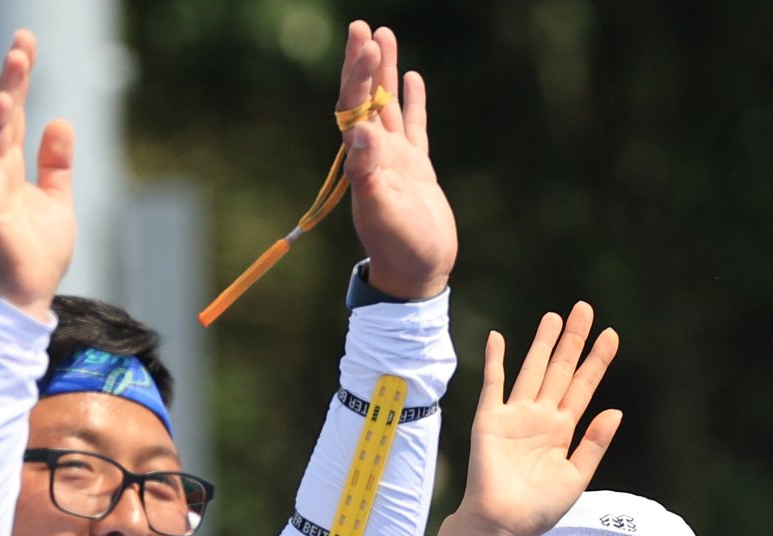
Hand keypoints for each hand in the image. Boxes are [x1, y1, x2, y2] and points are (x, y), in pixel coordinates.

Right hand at [0, 30, 75, 320]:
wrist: (25, 297)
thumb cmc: (36, 253)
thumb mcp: (57, 200)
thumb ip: (55, 164)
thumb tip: (59, 121)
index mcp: (7, 167)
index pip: (14, 114)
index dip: (20, 80)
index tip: (26, 45)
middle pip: (2, 114)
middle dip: (12, 77)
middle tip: (23, 41)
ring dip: (3, 96)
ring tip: (16, 63)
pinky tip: (2, 109)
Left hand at [337, 22, 455, 300]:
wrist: (419, 272)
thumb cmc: (400, 247)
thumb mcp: (383, 211)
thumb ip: (369, 173)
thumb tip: (360, 132)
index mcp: (363, 161)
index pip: (354, 108)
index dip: (357, 75)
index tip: (362, 43)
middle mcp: (375, 156)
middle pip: (364, 99)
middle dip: (363, 63)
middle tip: (362, 26)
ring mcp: (396, 160)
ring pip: (387, 106)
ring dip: (384, 73)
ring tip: (384, 35)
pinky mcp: (417, 169)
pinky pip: (413, 126)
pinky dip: (412, 102)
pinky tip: (413, 77)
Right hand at [429, 304, 621, 535]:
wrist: (502, 524)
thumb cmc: (539, 510)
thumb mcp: (577, 477)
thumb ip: (594, 443)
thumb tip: (615, 410)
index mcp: (563, 431)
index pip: (584, 386)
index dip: (597, 360)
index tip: (611, 334)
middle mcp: (540, 417)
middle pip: (561, 369)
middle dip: (573, 340)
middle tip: (585, 308)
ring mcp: (514, 416)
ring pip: (532, 370)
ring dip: (543, 343)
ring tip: (554, 316)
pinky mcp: (490, 420)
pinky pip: (493, 384)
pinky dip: (496, 361)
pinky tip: (500, 337)